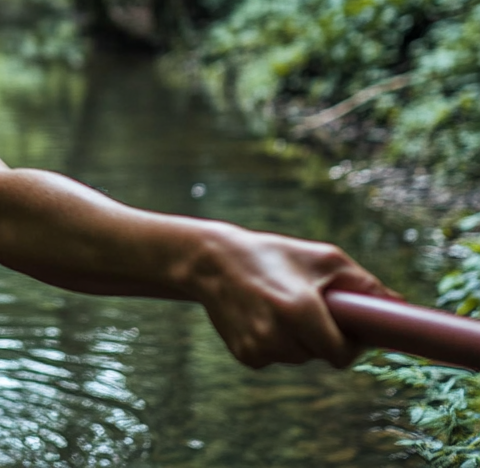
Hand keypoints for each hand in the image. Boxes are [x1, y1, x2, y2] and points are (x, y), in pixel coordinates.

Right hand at [189, 222, 399, 368]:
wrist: (212, 260)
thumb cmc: (274, 254)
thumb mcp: (321, 257)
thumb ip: (363, 283)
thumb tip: (400, 305)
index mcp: (299, 310)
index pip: (341, 354)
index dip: (350, 343)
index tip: (349, 328)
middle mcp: (277, 334)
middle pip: (321, 355)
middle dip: (322, 336)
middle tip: (307, 304)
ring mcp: (258, 348)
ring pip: (299, 357)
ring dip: (298, 338)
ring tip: (279, 304)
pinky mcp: (245, 356)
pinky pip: (276, 358)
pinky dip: (275, 342)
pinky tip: (261, 315)